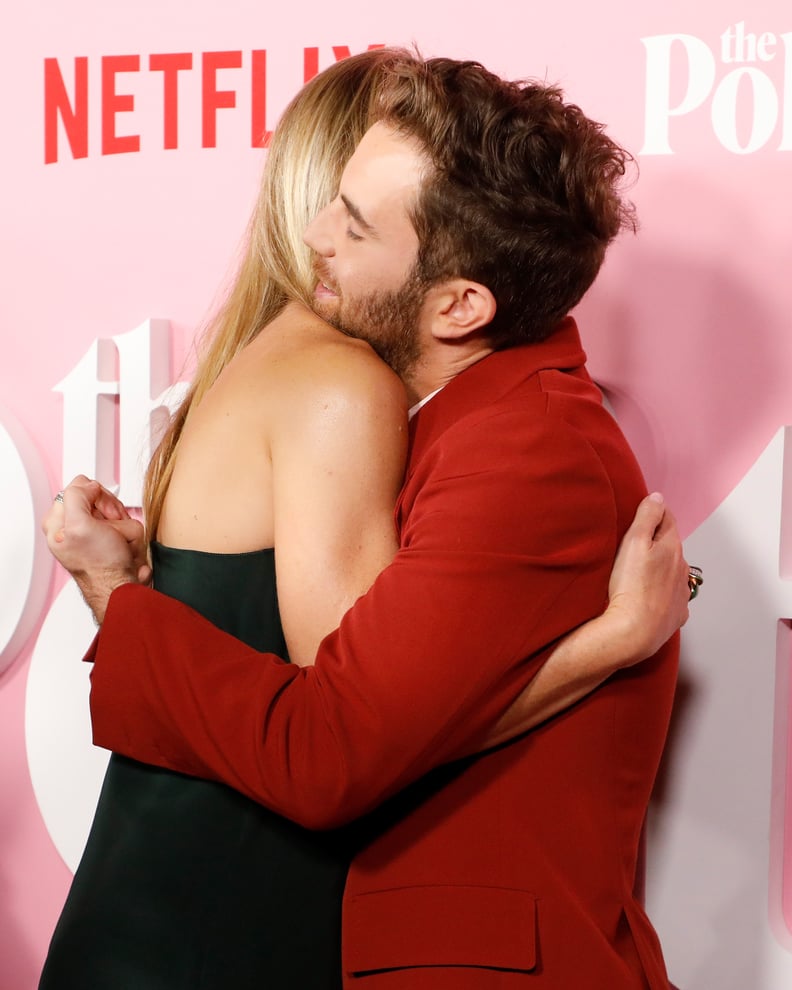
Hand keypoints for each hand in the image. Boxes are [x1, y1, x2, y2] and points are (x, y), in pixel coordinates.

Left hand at [42, 475, 150, 623]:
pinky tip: (124, 552)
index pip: (80, 488)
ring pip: (120, 515)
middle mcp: (75, 527)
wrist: (121, 589)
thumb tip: (89, 485)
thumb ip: (76, 495)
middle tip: (110, 532)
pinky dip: (132, 540)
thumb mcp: (79, 525)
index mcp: (59, 522)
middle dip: (113, 515)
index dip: (95, 497)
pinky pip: (130, 529)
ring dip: (126, 530)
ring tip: (119, 546)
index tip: (100, 512)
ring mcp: (96, 536)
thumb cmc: (99, 566)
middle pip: (103, 500)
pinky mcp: (114, 543)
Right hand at [604, 492, 689, 665]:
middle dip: (657, 541)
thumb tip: (658, 497)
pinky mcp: (676, 614)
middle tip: (634, 543)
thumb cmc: (630, 587)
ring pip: (672, 572)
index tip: (642, 512)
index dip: (655, 513)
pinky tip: (648, 597)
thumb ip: (647, 517)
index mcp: (672, 547)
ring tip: (639, 573)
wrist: (634, 632)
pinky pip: (671, 597)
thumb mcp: (633, 542)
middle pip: (670, 546)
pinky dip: (663, 593)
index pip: (667, 519)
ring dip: (661, 568)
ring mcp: (682, 593)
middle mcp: (682, 568)